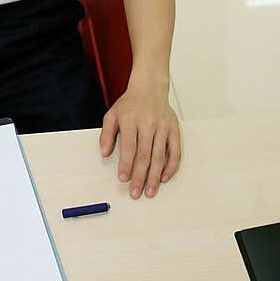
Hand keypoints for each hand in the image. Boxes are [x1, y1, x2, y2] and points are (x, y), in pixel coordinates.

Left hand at [99, 78, 181, 199]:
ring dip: (155, 176)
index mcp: (131, 120)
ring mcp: (163, 127)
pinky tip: (164, 177)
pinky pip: (175, 151)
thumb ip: (106, 134)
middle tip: (136, 192)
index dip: (126, 164)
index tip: (123, 179)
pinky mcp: (174, 129)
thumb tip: (104, 153)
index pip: (129, 146)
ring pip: (160, 156)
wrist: (150, 88)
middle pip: (145, 155)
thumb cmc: (130, 104)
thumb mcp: (112, 115)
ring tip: (150, 191)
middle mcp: (148, 123)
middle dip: (140, 176)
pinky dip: (171, 166)